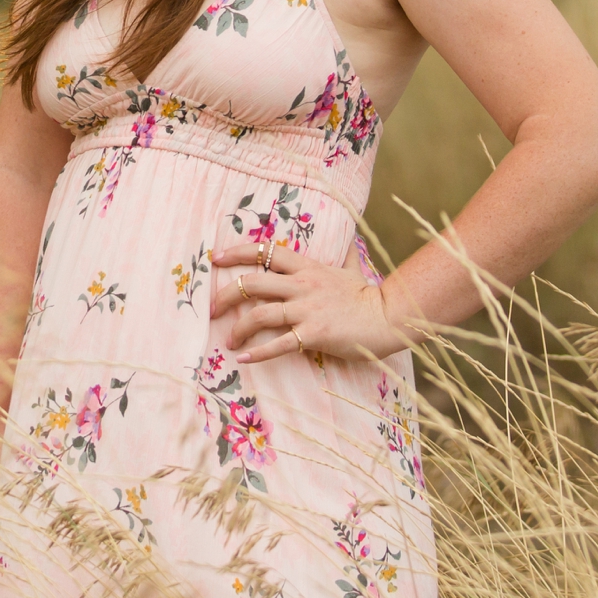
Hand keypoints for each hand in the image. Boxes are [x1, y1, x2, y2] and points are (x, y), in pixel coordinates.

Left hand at [208, 243, 406, 364]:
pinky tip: (244, 359)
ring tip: (229, 341)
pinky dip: (258, 353)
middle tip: (211, 308)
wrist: (386, 318)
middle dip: (226, 295)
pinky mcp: (313, 334)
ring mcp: (306, 310)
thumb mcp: (353, 269)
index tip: (216, 258)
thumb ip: (346, 254)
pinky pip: (279, 344)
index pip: (266, 252)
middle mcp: (302, 286)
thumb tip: (351, 238)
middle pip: (252, 283)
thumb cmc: (366, 296)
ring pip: (260, 314)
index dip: (237, 252)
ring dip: (238, 329)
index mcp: (307, 268)